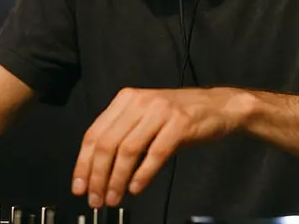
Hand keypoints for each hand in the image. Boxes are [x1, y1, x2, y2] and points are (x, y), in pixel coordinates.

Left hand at [70, 86, 250, 207]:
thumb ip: (123, 137)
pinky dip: (143, 175)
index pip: (94, 133)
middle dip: (97, 176)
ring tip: (114, 198)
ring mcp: (160, 112)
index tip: (79, 186)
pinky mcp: (180, 124)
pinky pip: (155, 153)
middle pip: (108, 143)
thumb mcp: (146, 119)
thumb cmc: (180, 116)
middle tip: (95, 198)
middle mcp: (140, 102)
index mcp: (126, 99)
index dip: (83, 164)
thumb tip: (99, 172)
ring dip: (117, 179)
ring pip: (128, 150)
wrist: (219, 106)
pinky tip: (136, 188)